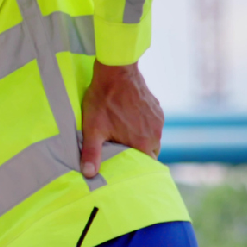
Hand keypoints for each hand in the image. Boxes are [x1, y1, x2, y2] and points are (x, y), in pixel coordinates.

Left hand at [79, 61, 163, 177]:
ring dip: (142, 139)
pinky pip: (153, 125)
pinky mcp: (157, 108)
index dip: (136, 167)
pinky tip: (130, 121)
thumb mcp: (93, 129)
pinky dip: (144, 126)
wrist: (116, 71)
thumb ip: (92, 153)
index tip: (125, 165)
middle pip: (150, 153)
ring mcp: (158, 120)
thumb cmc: (103, 100)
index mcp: (143, 143)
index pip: (146, 165)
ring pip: (153, 138)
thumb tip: (89, 174)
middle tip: (122, 150)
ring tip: (125, 135)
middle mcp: (155, 134)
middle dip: (138, 154)